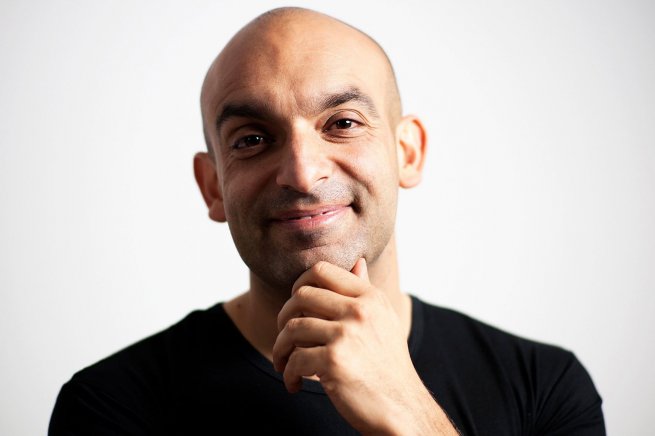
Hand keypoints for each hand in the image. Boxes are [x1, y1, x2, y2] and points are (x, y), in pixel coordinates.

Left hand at [272, 259, 458, 434]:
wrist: (401, 408)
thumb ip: (365, 292)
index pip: (321, 271)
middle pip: (301, 295)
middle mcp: (360, 311)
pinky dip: (289, 374)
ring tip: (284, 364)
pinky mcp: (335, 361)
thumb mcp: (384, 321)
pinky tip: (295, 383)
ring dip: (281, 349)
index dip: (299, 285)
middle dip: (284, 317)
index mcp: (370, 297)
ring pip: (292, 328)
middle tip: (285, 338)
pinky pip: (295, 359)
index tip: (295, 307)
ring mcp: (347, 335)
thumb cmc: (387, 366)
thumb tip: (357, 262)